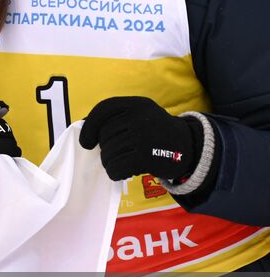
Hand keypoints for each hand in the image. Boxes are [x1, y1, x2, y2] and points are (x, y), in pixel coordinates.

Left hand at [79, 96, 200, 182]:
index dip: (90, 126)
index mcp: (136, 103)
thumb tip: (84, 128)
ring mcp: (143, 136)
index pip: (103, 109)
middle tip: (115, 155)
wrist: (191, 147)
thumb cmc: (157, 132)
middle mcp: (139, 117)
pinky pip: (117, 166)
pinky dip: (115, 172)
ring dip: (109, 162)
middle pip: (104, 135)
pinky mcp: (147, 156)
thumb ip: (117, 118)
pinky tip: (122, 173)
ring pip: (108, 152)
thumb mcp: (141, 115)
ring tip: (121, 163)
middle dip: (105, 149)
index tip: (87, 142)